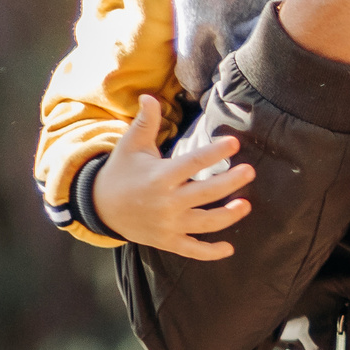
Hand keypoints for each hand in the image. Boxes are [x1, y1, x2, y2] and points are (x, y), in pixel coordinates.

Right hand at [84, 98, 255, 258]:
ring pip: (204, 223)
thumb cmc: (121, 171)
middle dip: (230, 183)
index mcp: (159, 177)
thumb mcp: (131, 145)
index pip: (192, 163)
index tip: (234, 143)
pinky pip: (192, 251)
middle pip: (205, 193)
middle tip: (250, 171)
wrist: (100, 207)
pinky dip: (210, 253)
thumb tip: (148, 95)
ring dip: (228, 216)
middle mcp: (166, 202)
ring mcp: (167, 225)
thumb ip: (145, 122)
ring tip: (246, 205)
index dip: (214, 153)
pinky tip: (229, 249)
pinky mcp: (167, 241)